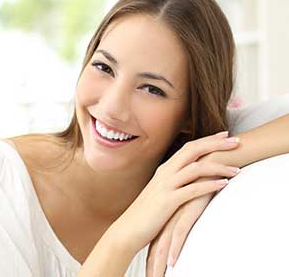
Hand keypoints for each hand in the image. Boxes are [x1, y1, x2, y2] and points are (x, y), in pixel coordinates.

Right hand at [111, 132, 239, 253]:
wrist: (128, 229)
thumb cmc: (147, 213)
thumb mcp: (161, 192)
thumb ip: (175, 183)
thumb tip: (192, 180)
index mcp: (165, 169)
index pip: (189, 147)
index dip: (208, 140)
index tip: (225, 135)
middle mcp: (165, 173)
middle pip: (193, 150)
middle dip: (216, 144)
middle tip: (236, 141)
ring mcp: (166, 186)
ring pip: (196, 168)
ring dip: (218, 166)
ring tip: (236, 169)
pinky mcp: (168, 201)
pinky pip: (193, 189)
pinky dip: (210, 185)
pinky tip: (224, 185)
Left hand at [145, 188, 213, 276]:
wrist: (211, 160)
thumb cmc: (202, 182)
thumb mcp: (192, 202)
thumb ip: (186, 214)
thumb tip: (186, 227)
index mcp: (166, 214)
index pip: (155, 241)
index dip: (151, 258)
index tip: (148, 273)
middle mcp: (167, 215)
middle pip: (155, 245)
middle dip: (153, 265)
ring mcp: (175, 213)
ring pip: (164, 243)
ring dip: (161, 263)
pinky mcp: (187, 210)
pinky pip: (179, 233)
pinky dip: (175, 249)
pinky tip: (173, 263)